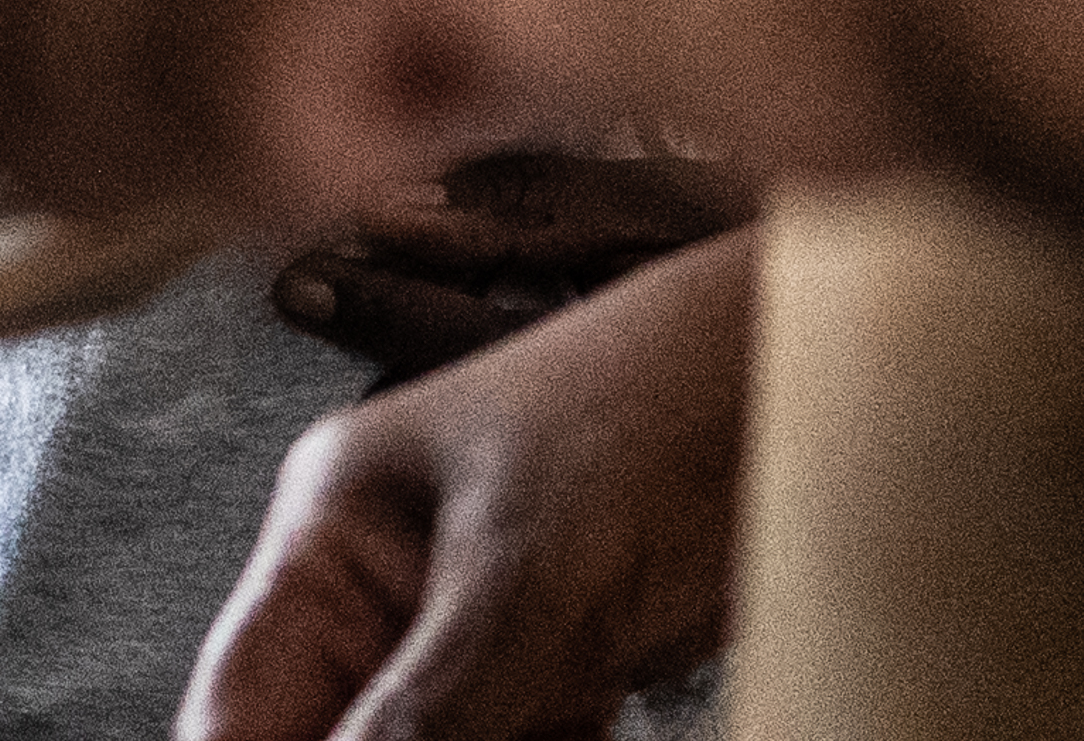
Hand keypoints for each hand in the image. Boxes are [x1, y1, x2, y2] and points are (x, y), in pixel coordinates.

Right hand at [187, 232, 752, 740]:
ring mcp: (485, 630)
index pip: (237, 707)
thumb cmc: (682, 397)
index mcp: (336, 526)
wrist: (846, 380)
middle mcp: (396, 583)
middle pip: (334, 735)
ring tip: (548, 730)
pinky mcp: (572, 669)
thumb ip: (423, 716)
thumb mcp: (528, 578)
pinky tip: (578, 739)